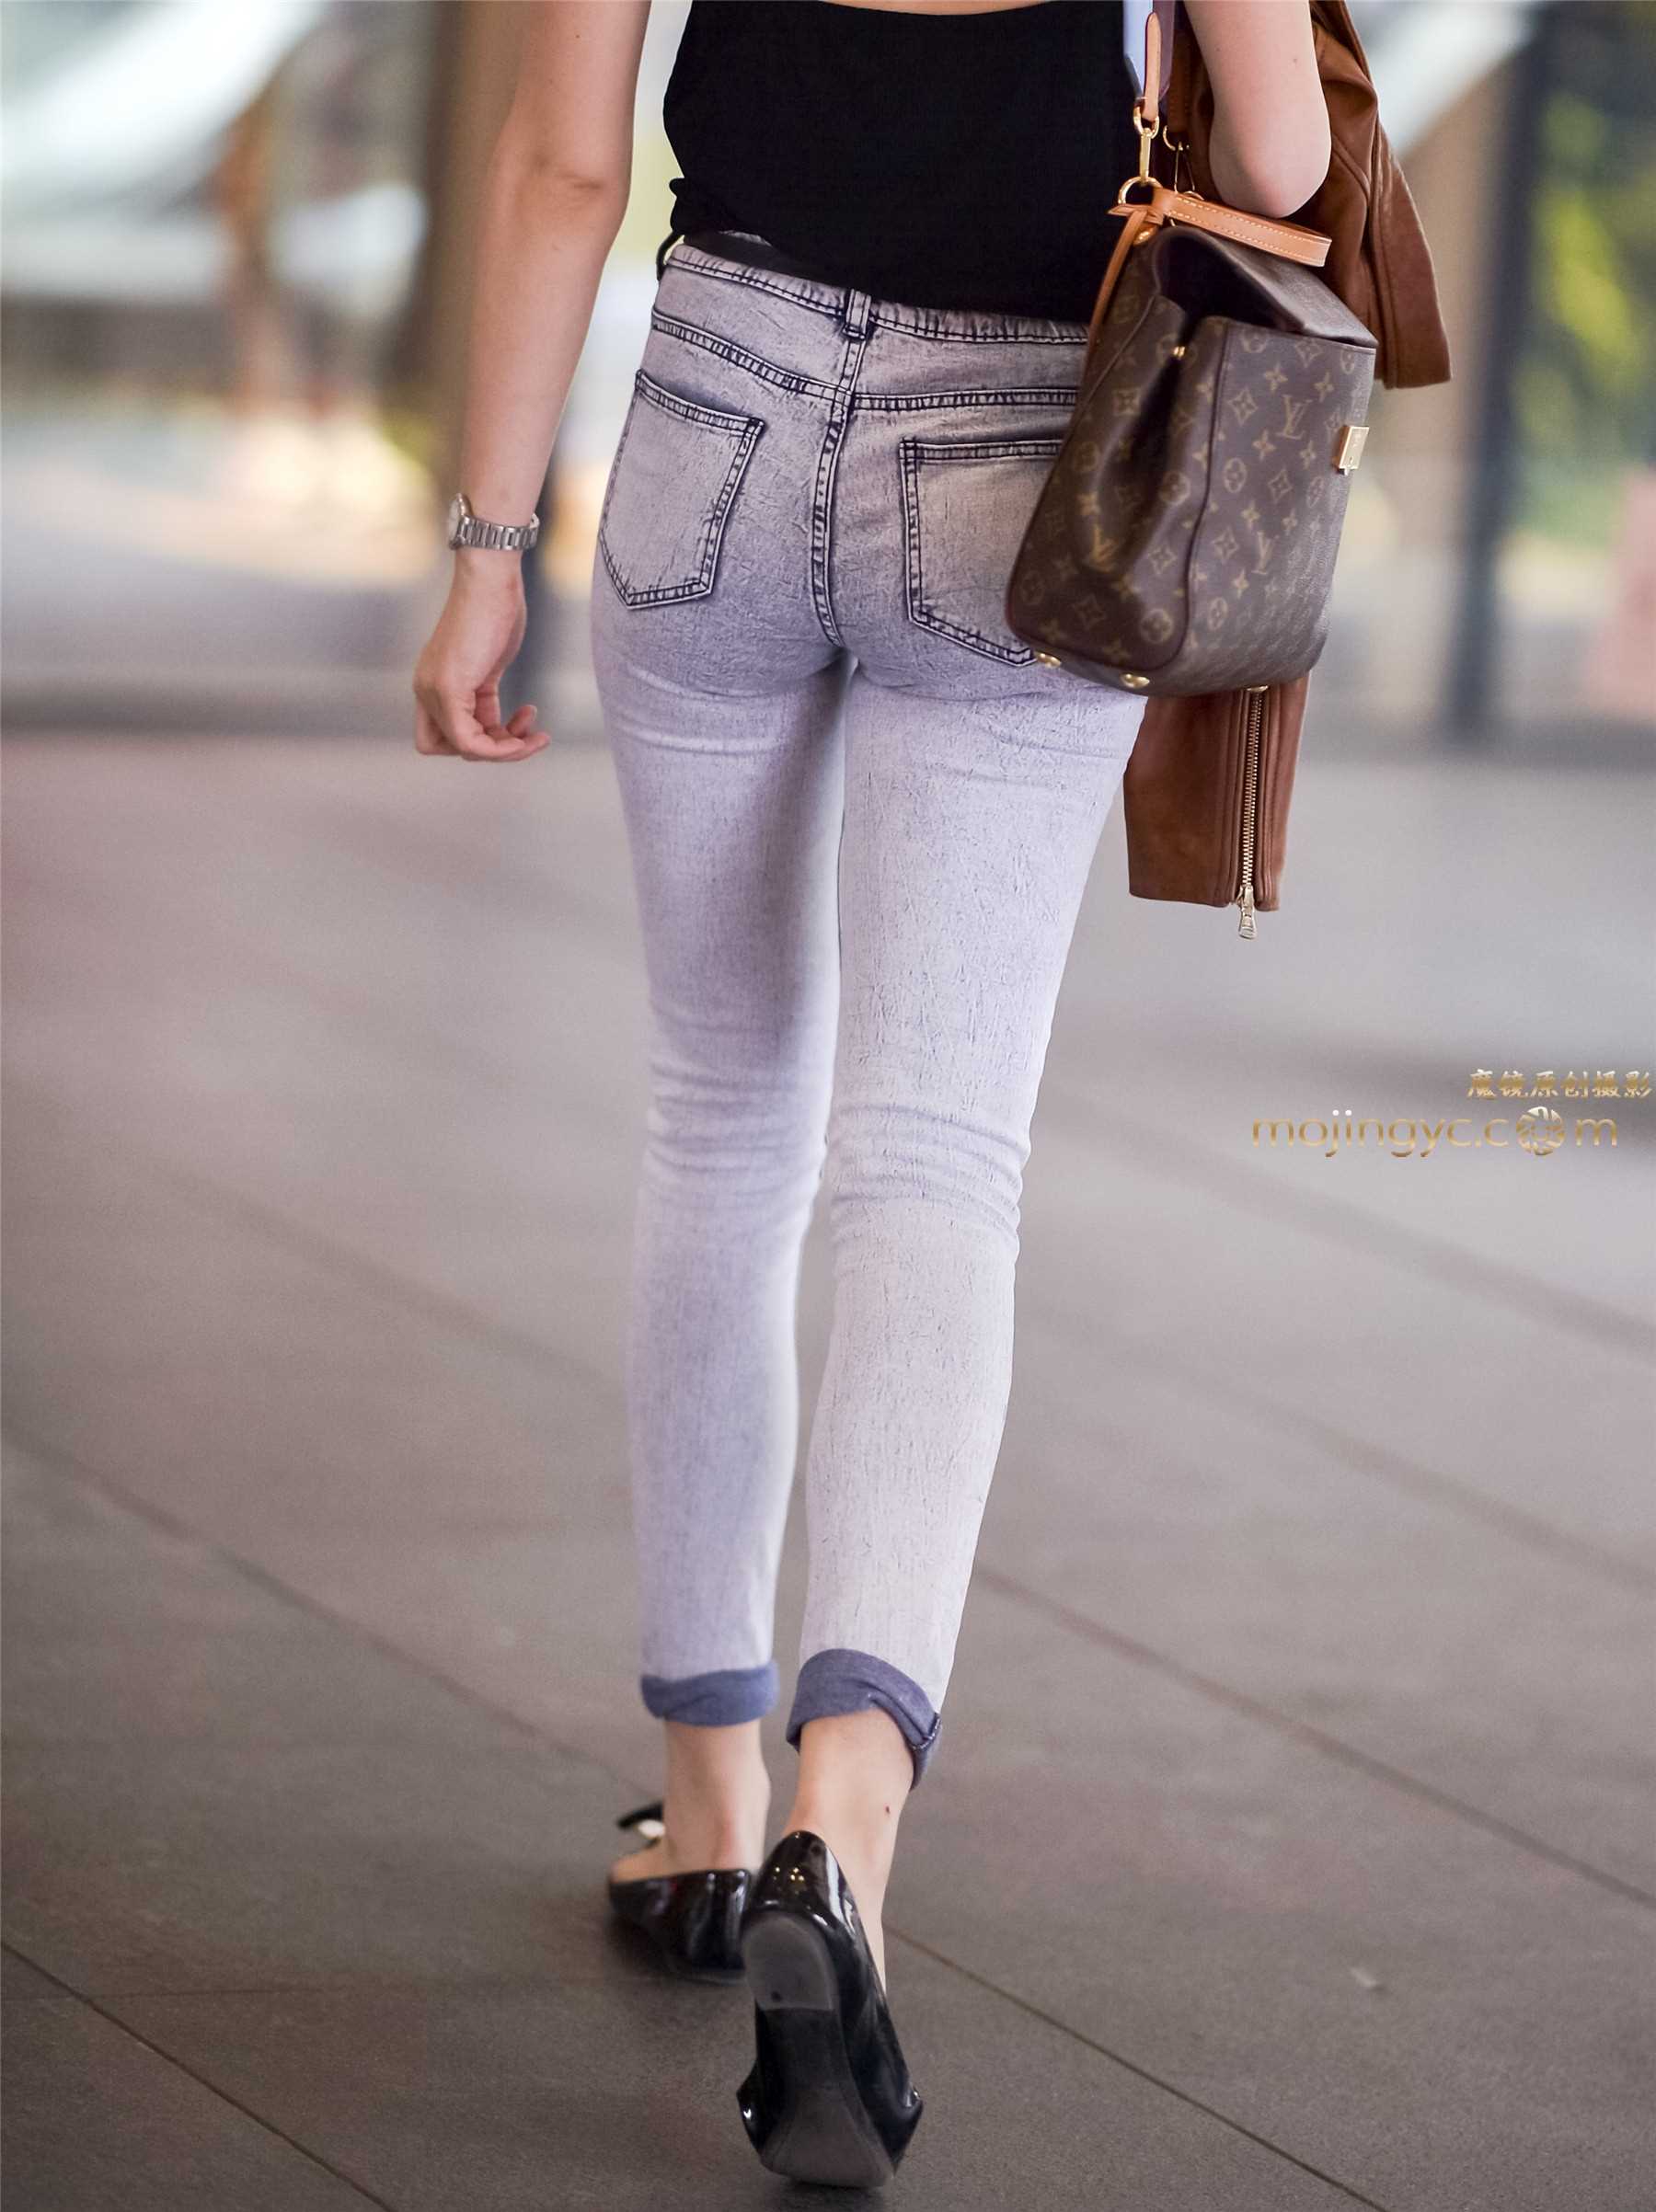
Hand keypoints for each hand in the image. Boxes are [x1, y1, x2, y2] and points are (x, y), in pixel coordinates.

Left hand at [412, 558, 551, 761]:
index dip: (477, 744)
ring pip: (465, 748)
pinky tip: (529, 732)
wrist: (490, 579)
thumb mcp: (487, 664)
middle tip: (525, 735)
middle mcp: (427, 690)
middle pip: (451, 748)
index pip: (443, 737)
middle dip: (492, 751)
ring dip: (506, 751)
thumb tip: (495, 724)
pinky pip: (470, 741)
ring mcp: (436, 690)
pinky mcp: (450, 687)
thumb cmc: (493, 609)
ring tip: (536, 737)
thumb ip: (483, 695)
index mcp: (432, 684)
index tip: (510, 727)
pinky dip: (502, 748)